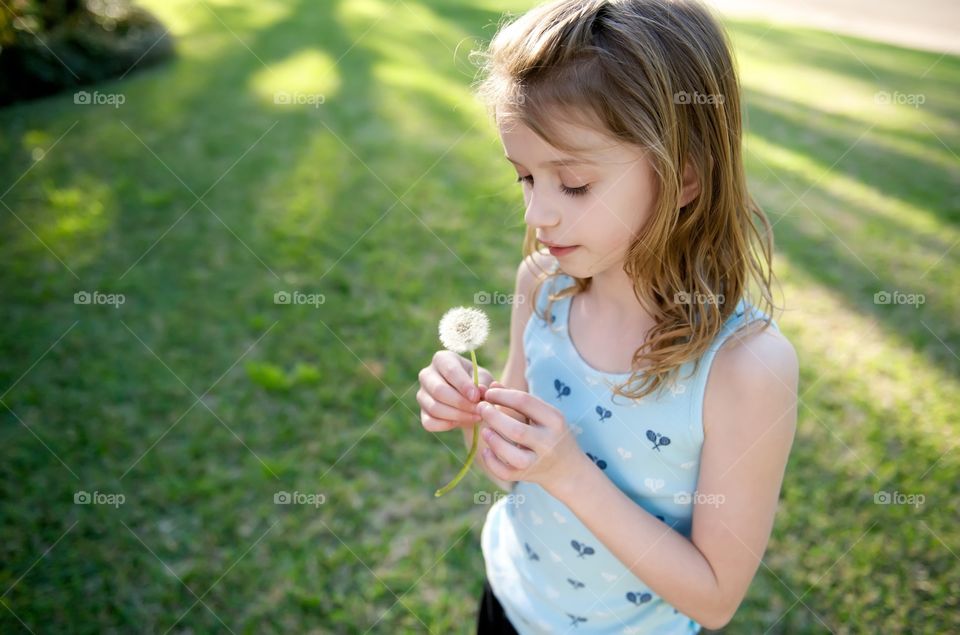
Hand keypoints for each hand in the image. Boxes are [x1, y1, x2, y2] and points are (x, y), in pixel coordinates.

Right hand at [417, 350, 493, 431]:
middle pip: (438, 390)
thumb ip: (484, 383)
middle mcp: (427, 374)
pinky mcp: (422, 412)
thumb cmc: (477, 383)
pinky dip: (446, 425)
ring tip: (476, 417)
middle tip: (479, 410)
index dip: (463, 385)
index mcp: (442, 359)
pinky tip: (462, 423)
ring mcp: (422, 394)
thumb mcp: (484, 379)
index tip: (476, 397)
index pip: (450, 370)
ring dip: (457, 416)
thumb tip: (480, 390)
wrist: (471, 399)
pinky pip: (429, 423)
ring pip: (434, 408)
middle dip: (461, 403)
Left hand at [477, 381, 589, 495]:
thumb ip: (517, 400)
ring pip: (511, 454)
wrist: (568, 469)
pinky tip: (487, 450)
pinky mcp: (526, 476)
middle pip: (516, 429)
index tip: (489, 393)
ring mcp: (538, 462)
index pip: (524, 402)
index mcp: (554, 420)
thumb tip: (491, 385)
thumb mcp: (542, 414)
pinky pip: (505, 472)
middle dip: (493, 417)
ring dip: (493, 440)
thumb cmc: (550, 433)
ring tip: (485, 430)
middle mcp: (548, 442)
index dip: (502, 395)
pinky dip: (491, 462)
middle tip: (480, 408)